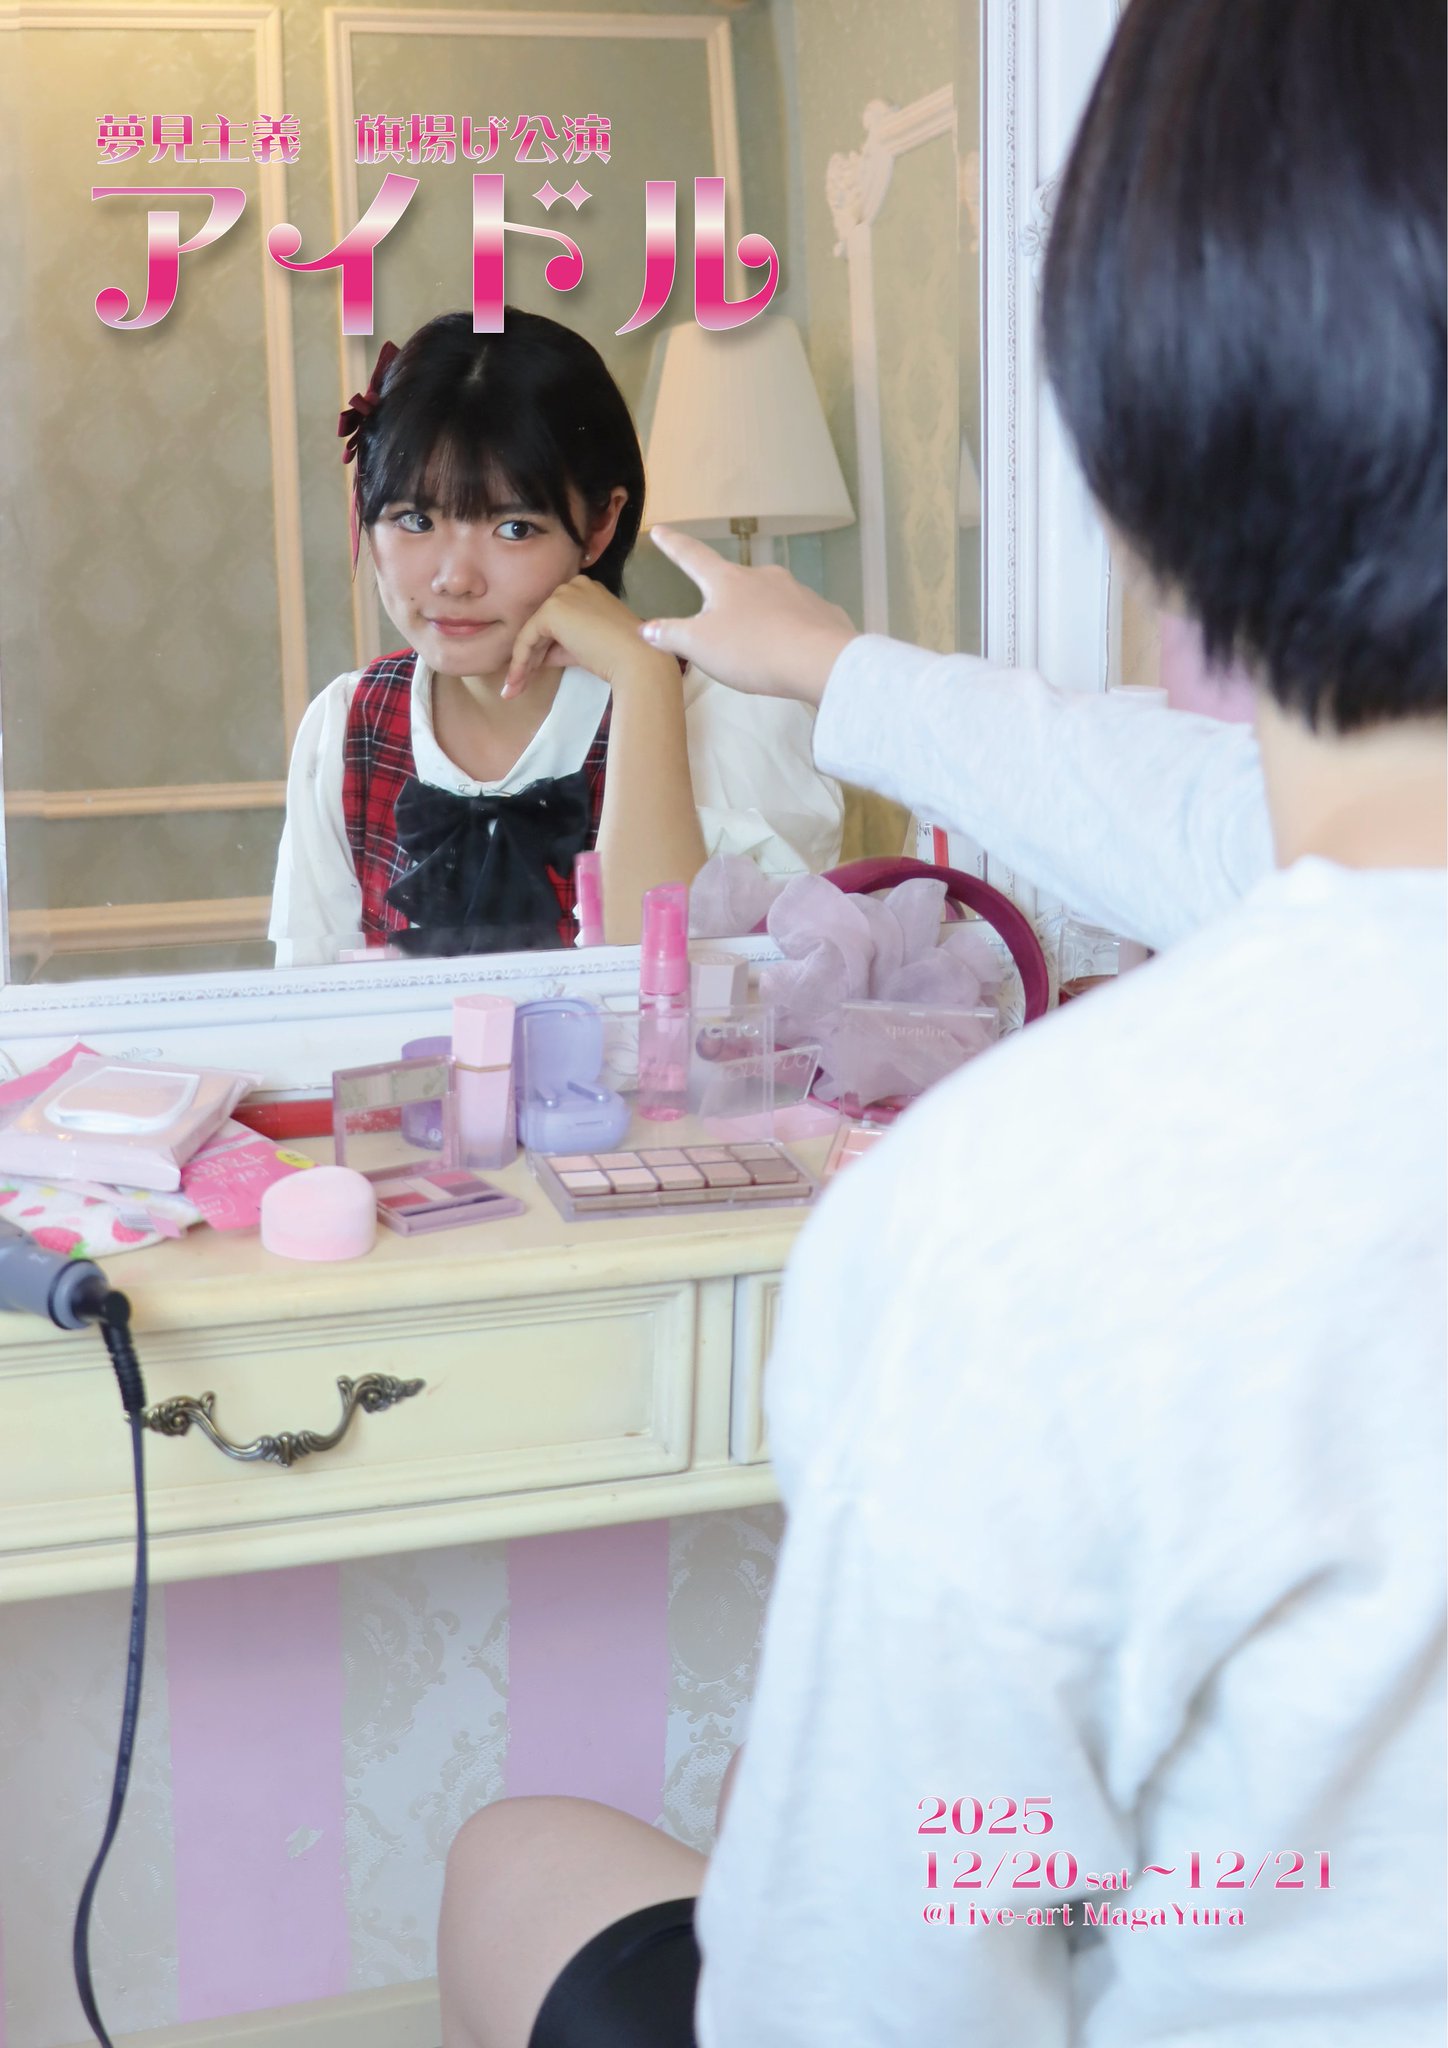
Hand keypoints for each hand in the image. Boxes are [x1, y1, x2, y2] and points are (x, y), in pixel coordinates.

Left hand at [503, 575, 670, 700]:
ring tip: (514, 689)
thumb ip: (563, 646)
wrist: (637, 659)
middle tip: (517, 684)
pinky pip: (527, 637)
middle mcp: (573, 586)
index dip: (543, 647)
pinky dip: (521, 660)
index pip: (557, 619)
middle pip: (543, 624)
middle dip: (530, 656)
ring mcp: (562, 595)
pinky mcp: (552, 610)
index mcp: (587, 591)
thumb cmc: (621, 656)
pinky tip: (517, 680)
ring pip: (533, 631)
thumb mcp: (587, 647)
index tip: (533, 672)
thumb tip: (539, 658)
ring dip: (522, 662)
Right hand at [639, 525, 857, 706]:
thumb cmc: (751, 650)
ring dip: (760, 615)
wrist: (819, 661)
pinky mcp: (822, 611)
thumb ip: (671, 635)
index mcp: (727, 580)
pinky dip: (790, 629)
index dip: (673, 545)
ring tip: (758, 644)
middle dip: (725, 598)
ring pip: (769, 599)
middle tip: (720, 623)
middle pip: (734, 581)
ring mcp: (796, 590)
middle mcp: (762, 576)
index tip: (660, 529)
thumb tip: (645, 628)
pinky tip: (792, 649)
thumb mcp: (700, 646)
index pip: (692, 556)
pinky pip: (799, 617)